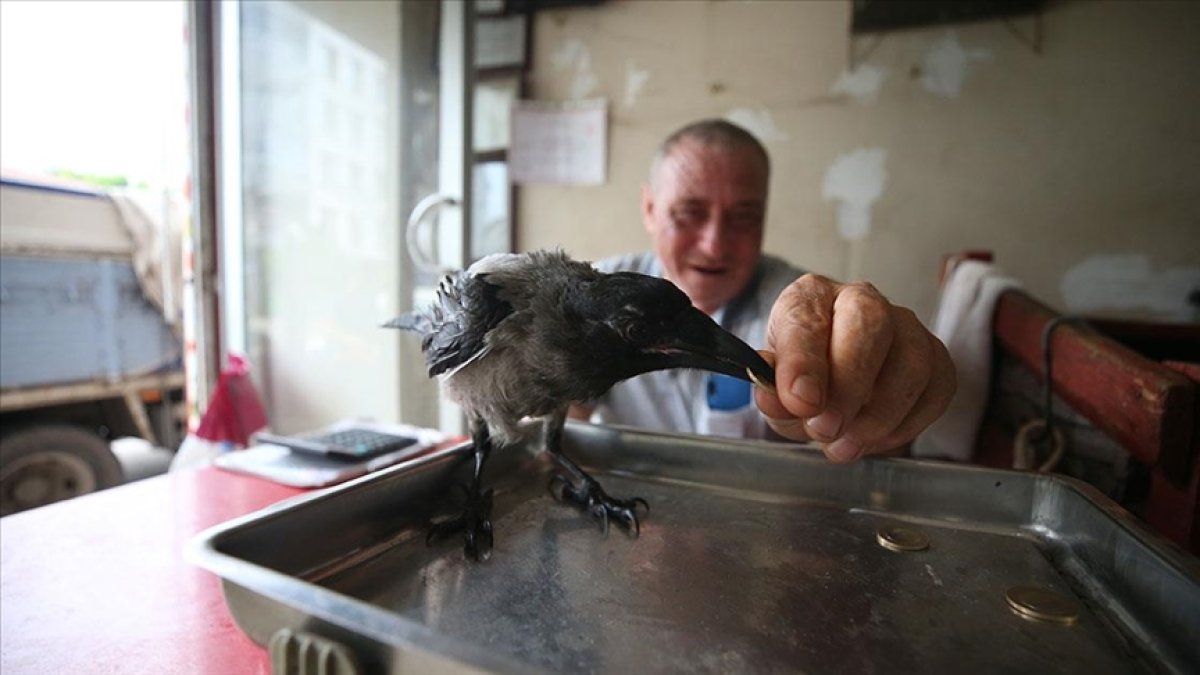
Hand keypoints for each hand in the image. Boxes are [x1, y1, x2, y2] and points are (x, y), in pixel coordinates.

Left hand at [754, 274, 955, 462]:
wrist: (831, 390)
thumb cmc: (803, 382)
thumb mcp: (775, 391)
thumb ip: (772, 394)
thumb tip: (775, 398)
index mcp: (809, 299)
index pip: (808, 318)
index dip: (804, 362)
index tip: (801, 401)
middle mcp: (860, 301)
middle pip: (871, 324)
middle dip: (849, 386)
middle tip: (826, 429)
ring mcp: (905, 327)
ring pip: (912, 361)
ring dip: (880, 415)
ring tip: (846, 445)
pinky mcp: (937, 358)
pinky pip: (936, 390)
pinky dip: (906, 424)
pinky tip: (874, 439)